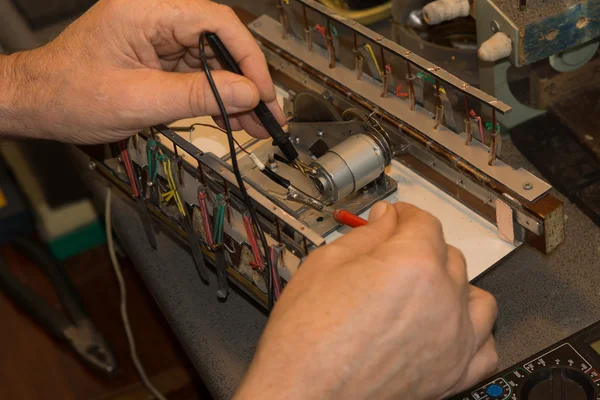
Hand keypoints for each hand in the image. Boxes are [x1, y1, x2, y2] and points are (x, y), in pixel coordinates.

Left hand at [1, 0, 283, 143]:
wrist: (38, 104)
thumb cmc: (70, 95)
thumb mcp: (139, 100)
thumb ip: (197, 96)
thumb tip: (249, 93)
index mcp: (146, 10)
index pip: (216, 22)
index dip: (247, 57)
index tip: (263, 92)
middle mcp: (157, 16)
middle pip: (220, 41)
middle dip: (247, 81)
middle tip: (270, 115)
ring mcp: (159, 37)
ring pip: (215, 60)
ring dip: (237, 94)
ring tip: (258, 126)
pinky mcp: (160, 57)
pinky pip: (199, 74)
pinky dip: (217, 98)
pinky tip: (235, 119)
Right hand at [236, 202, 497, 399]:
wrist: (302, 392)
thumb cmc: (306, 337)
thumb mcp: (326, 264)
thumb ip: (366, 235)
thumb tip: (386, 219)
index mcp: (413, 264)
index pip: (423, 222)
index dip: (405, 216)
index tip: (395, 219)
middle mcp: (443, 299)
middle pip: (448, 255)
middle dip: (421, 247)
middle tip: (392, 256)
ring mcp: (455, 340)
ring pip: (475, 295)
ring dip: (453, 286)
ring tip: (423, 290)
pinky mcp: (454, 375)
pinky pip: (485, 345)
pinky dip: (472, 332)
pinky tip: (446, 327)